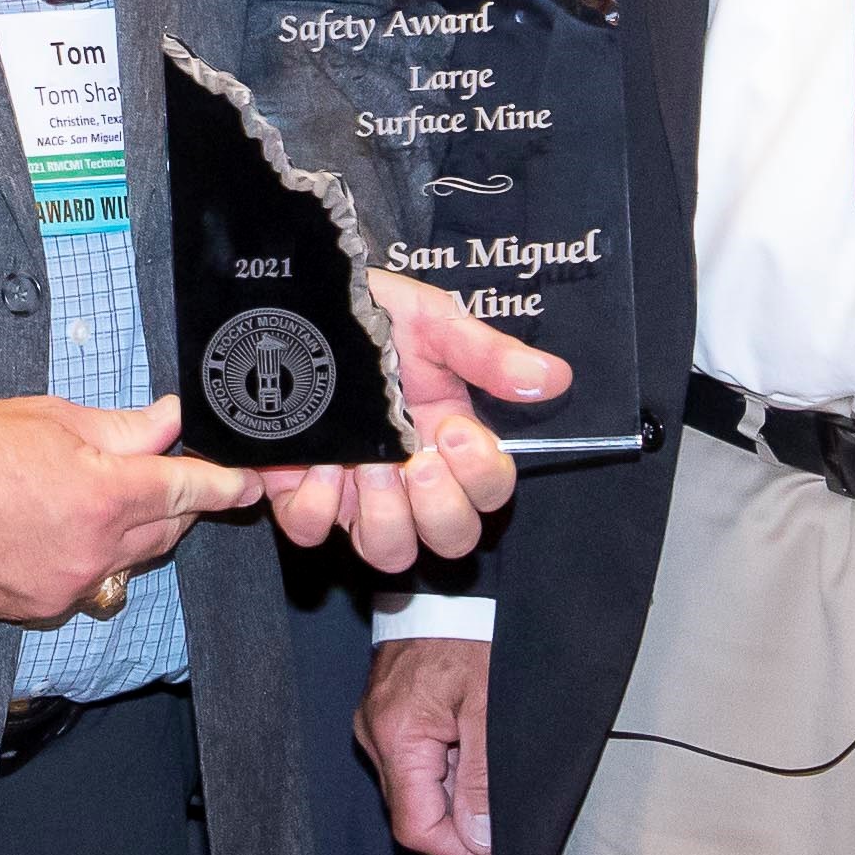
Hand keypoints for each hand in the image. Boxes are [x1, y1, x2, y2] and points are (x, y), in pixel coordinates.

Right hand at [0, 395, 259, 623]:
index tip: (247, 486)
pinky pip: (86, 584)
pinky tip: (58, 531)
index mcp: (103, 497)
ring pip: (128, 561)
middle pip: (166, 530)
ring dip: (131, 533)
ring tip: (95, 499)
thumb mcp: (53, 419)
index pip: (187, 492)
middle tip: (160, 474)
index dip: (224, 487)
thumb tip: (169, 423)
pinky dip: (88, 559)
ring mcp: (66, 587)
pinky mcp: (38, 610)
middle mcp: (94, 552)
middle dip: (175, 503)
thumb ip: (123, 428)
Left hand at [259, 270, 564, 569]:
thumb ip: (488, 355)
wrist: (301, 303)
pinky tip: (321, 462)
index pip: (490, 493)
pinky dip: (317, 507)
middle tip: (419, 462)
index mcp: (451, 441)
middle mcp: (412, 479)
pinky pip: (314, 531)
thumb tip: (553, 378)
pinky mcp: (303, 494)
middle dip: (441, 510)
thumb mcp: (432, 322)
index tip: (454, 431)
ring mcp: (359, 493)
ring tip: (371, 464)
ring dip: (386, 515)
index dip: (481, 477)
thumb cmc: (373, 315)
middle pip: (451, 539)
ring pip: (390, 552)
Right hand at [357, 635, 496, 854]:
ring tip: (495, 811)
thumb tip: (479, 840)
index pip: (415, 828)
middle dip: (460, 840)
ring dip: (454, 813)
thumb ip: (482, 778)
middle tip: (504, 847)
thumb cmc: (472, 636)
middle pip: (411, 817)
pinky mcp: (387, 719)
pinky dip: (445, 784)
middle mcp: (375, 736)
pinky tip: (474, 779)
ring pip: (413, 797)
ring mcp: (377, 727)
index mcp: (396, 735)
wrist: (449, 588)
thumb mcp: (490, 708)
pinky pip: (412, 770)